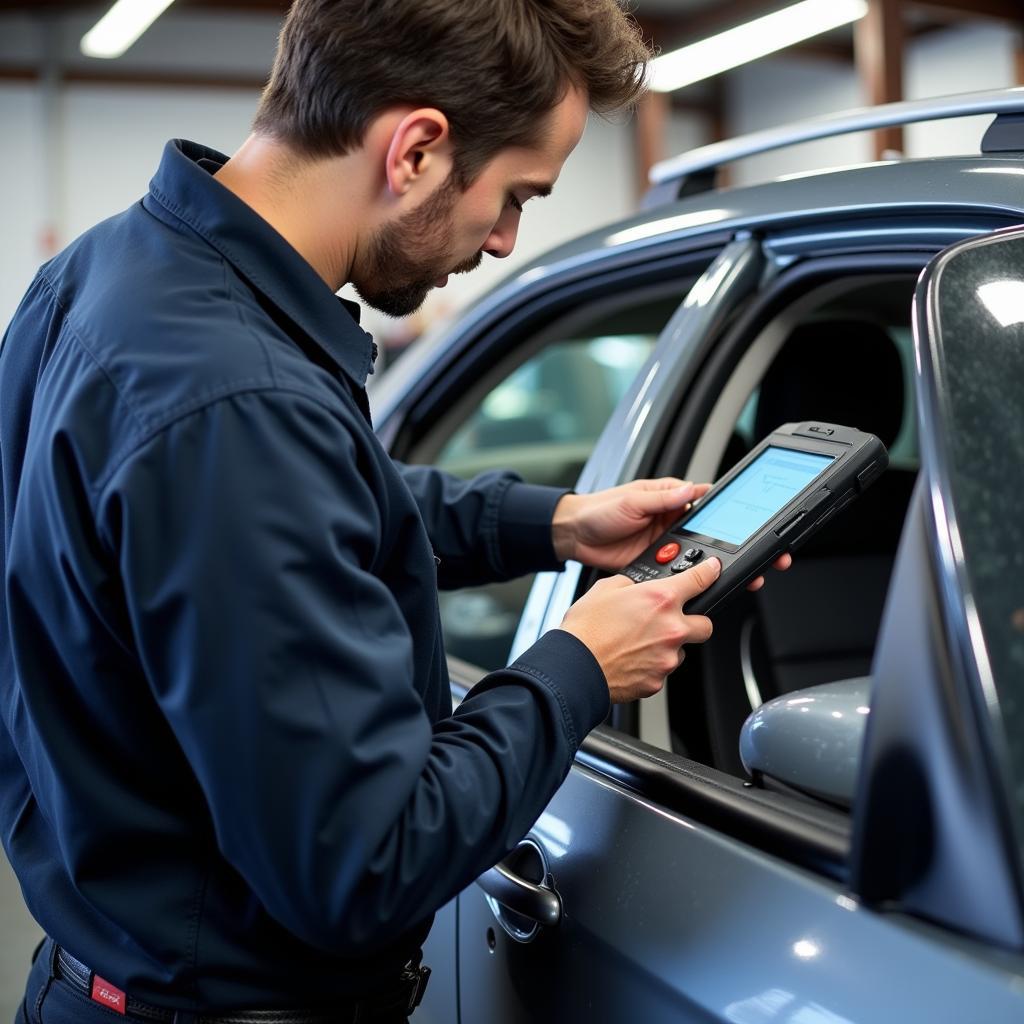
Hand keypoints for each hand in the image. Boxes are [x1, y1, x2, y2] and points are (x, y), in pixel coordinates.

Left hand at [552, 478, 708, 568]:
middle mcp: (664, 519)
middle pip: (696, 528)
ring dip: (690, 555)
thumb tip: (692, 489)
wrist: (574, 535)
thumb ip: (663, 498)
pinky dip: (673, 570)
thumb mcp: (632, 500)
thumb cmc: (598, 510)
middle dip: (707, 537)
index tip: (728, 513)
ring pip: (685, 550)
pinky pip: (669, 566)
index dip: (712, 505)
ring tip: (696, 560)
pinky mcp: (650, 560)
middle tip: (719, 544)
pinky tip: (677, 571)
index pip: (696, 499)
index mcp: (664, 497)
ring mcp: (659, 541)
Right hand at [560, 557, 720, 702]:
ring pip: (682, 650)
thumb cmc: (586, 629)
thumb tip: (636, 587)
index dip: (710, 573)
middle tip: (673, 620)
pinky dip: (652, 664)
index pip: (700, 580)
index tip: (713, 571)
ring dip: (668, 645)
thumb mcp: (606, 588)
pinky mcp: (658, 680)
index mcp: (660, 599)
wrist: (574, 667)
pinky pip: (662, 670)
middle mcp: (671, 628)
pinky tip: (631, 658)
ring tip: (638, 643)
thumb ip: (630, 584)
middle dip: (694, 621)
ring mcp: (666, 657)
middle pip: (706, 625)